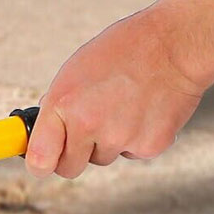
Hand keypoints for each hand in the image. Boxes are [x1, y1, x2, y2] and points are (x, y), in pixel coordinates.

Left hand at [24, 0, 213, 178]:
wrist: (174, 45)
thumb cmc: (122, 50)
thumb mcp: (75, 69)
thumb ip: (59, 103)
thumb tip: (46, 130)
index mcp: (64, 103)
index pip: (40, 158)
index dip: (39, 164)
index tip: (40, 164)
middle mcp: (89, 125)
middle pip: (70, 168)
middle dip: (73, 155)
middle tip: (83, 133)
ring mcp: (121, 138)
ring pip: (102, 157)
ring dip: (107, 140)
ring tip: (121, 104)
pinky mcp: (149, 146)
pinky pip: (132, 152)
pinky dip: (135, 137)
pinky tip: (143, 109)